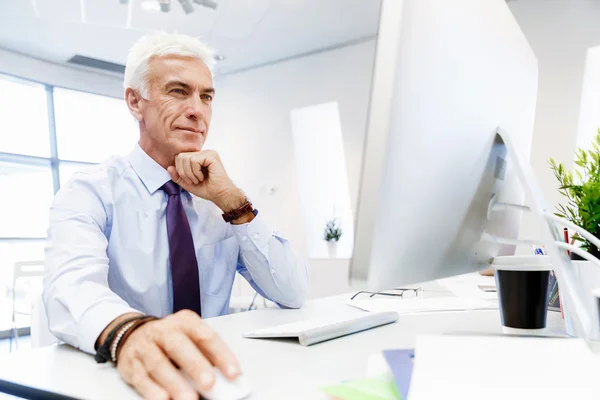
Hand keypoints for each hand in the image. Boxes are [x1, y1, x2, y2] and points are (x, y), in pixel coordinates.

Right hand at [116, 310, 240, 399]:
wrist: (132, 334)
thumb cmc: (168, 339)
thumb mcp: (189, 338)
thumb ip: (206, 355)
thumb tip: (227, 377)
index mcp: (184, 322)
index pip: (205, 336)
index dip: (221, 354)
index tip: (233, 373)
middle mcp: (163, 331)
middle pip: (179, 346)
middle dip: (196, 366)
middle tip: (209, 383)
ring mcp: (145, 347)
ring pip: (159, 364)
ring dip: (175, 383)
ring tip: (189, 399)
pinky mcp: (130, 364)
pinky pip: (141, 378)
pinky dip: (152, 390)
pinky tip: (164, 399)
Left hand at [168, 150, 245, 211]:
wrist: (220, 195)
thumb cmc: (207, 189)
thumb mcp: (187, 183)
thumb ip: (177, 176)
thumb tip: (169, 167)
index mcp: (197, 157)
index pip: (179, 157)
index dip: (180, 170)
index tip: (189, 180)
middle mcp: (202, 153)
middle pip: (180, 156)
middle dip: (183, 172)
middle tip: (193, 180)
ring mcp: (207, 153)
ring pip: (186, 158)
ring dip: (190, 173)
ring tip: (198, 179)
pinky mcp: (211, 155)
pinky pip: (194, 160)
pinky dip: (196, 172)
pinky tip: (203, 177)